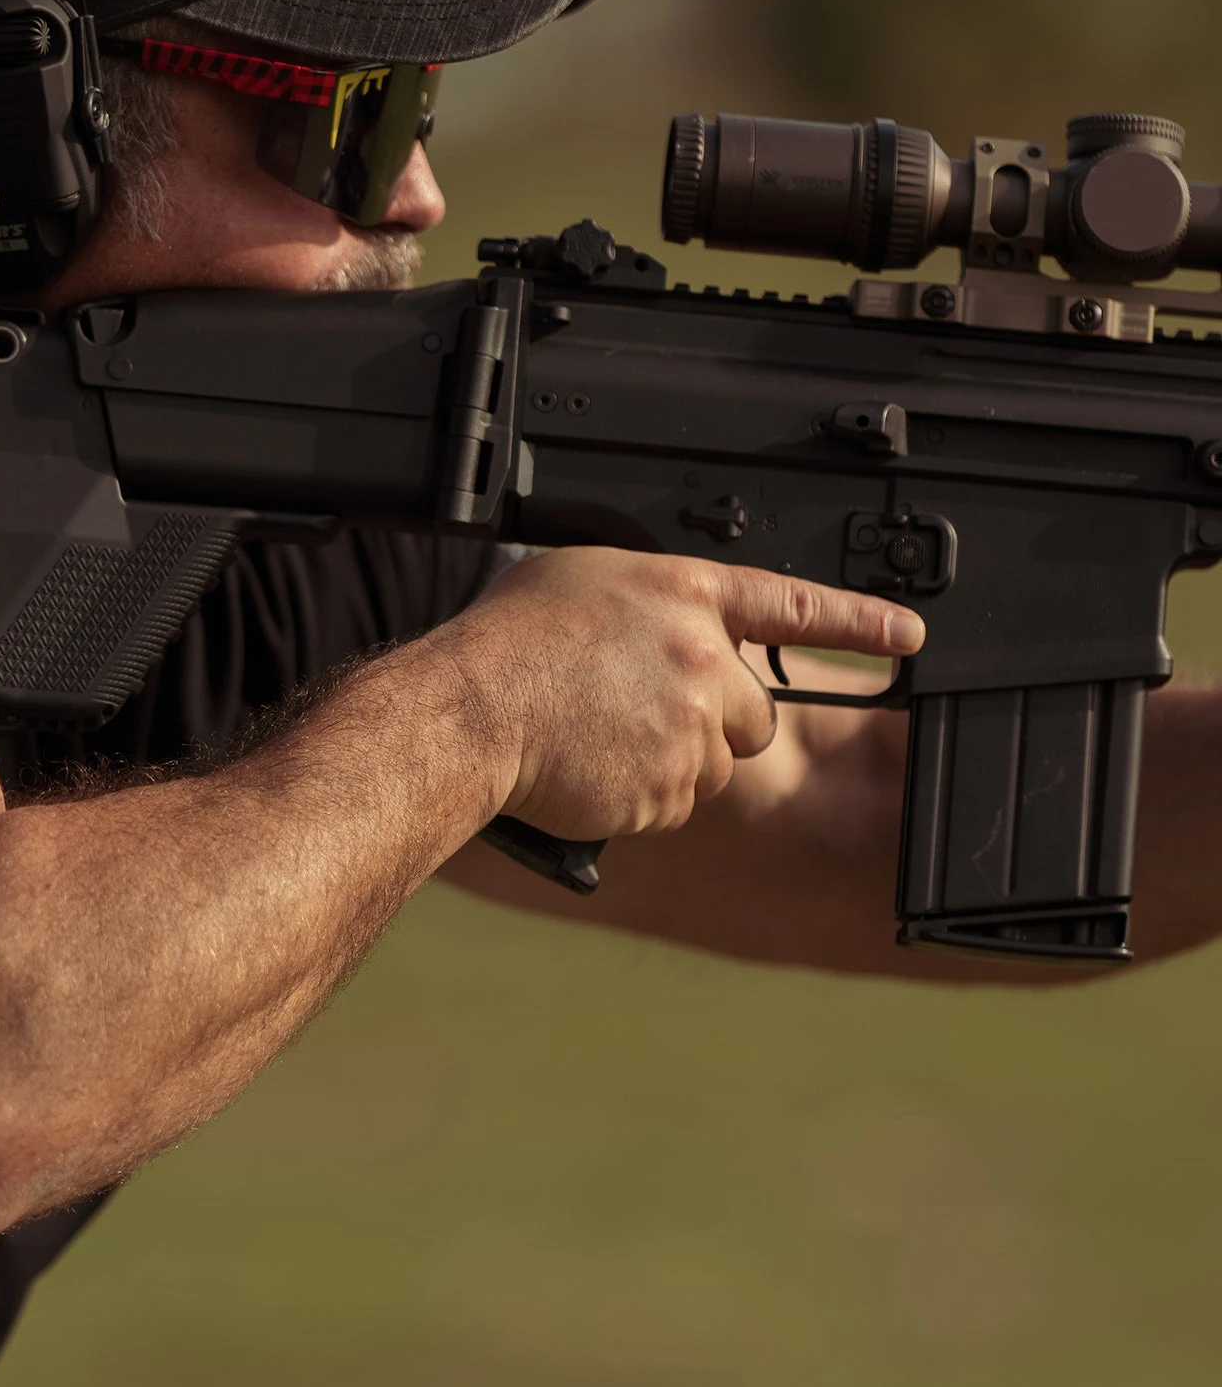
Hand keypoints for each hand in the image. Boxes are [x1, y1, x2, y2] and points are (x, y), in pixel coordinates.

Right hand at [443, 549, 923, 843]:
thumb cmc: (508, 640)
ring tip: (593, 735)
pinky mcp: (672, 793)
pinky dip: (635, 796)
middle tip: (632, 711)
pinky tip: (586, 768)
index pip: (795, 604)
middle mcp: (706, 661)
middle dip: (708, 721)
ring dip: (666, 760)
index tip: (911, 636)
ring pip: (708, 764)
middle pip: (750, 712)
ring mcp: (694, 730)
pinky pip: (671, 805)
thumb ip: (643, 604)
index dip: (860, 620)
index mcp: (687, 596)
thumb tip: (653, 628)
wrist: (475, 709)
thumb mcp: (581, 581)